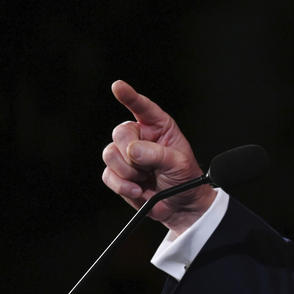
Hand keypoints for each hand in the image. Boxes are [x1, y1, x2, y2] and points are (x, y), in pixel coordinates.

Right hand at [102, 80, 213, 234]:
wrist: (181, 207)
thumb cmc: (186, 179)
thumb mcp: (179, 163)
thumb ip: (157, 154)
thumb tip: (133, 151)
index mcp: (158, 127)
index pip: (142, 108)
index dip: (129, 96)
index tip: (118, 86)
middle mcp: (140, 138)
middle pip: (120, 133)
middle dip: (132, 153)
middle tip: (148, 167)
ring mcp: (126, 156)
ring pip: (110, 154)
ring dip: (128, 171)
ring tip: (146, 179)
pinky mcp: (118, 175)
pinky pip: (108, 175)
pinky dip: (122, 185)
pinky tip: (138, 190)